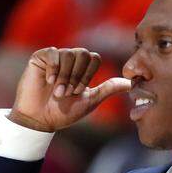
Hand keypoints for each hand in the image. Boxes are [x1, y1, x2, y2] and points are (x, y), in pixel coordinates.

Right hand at [8, 47, 130, 131]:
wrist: (40, 119)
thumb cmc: (64, 112)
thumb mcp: (91, 100)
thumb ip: (109, 88)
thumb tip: (131, 84)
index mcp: (82, 68)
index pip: (94, 58)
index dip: (88, 75)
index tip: (79, 91)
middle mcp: (69, 60)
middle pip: (83, 53)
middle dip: (78, 76)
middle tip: (68, 92)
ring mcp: (55, 58)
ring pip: (69, 53)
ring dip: (65, 76)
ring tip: (58, 91)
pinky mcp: (40, 58)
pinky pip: (53, 53)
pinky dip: (53, 69)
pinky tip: (48, 81)